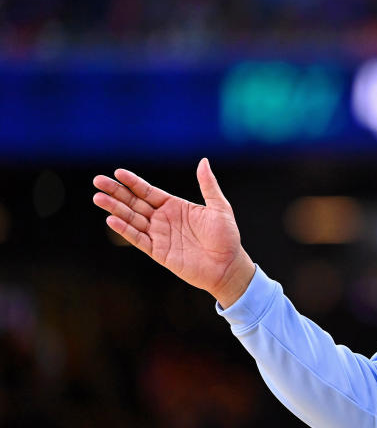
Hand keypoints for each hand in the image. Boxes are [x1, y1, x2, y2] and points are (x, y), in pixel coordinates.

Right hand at [92, 158, 254, 307]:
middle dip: (116, 192)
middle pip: (135, 202)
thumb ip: (208, 185)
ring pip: (132, 219)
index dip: (133, 182)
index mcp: (175, 206)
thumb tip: (204, 161)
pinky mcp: (158, 252)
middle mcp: (163, 219)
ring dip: (115, 209)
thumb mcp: (219, 207)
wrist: (228, 266)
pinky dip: (125, 230)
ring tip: (98, 198)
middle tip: (98, 181)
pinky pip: (138, 239)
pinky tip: (112, 219)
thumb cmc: (226, 237)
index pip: (148, 191)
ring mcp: (159, 235)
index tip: (118, 172)